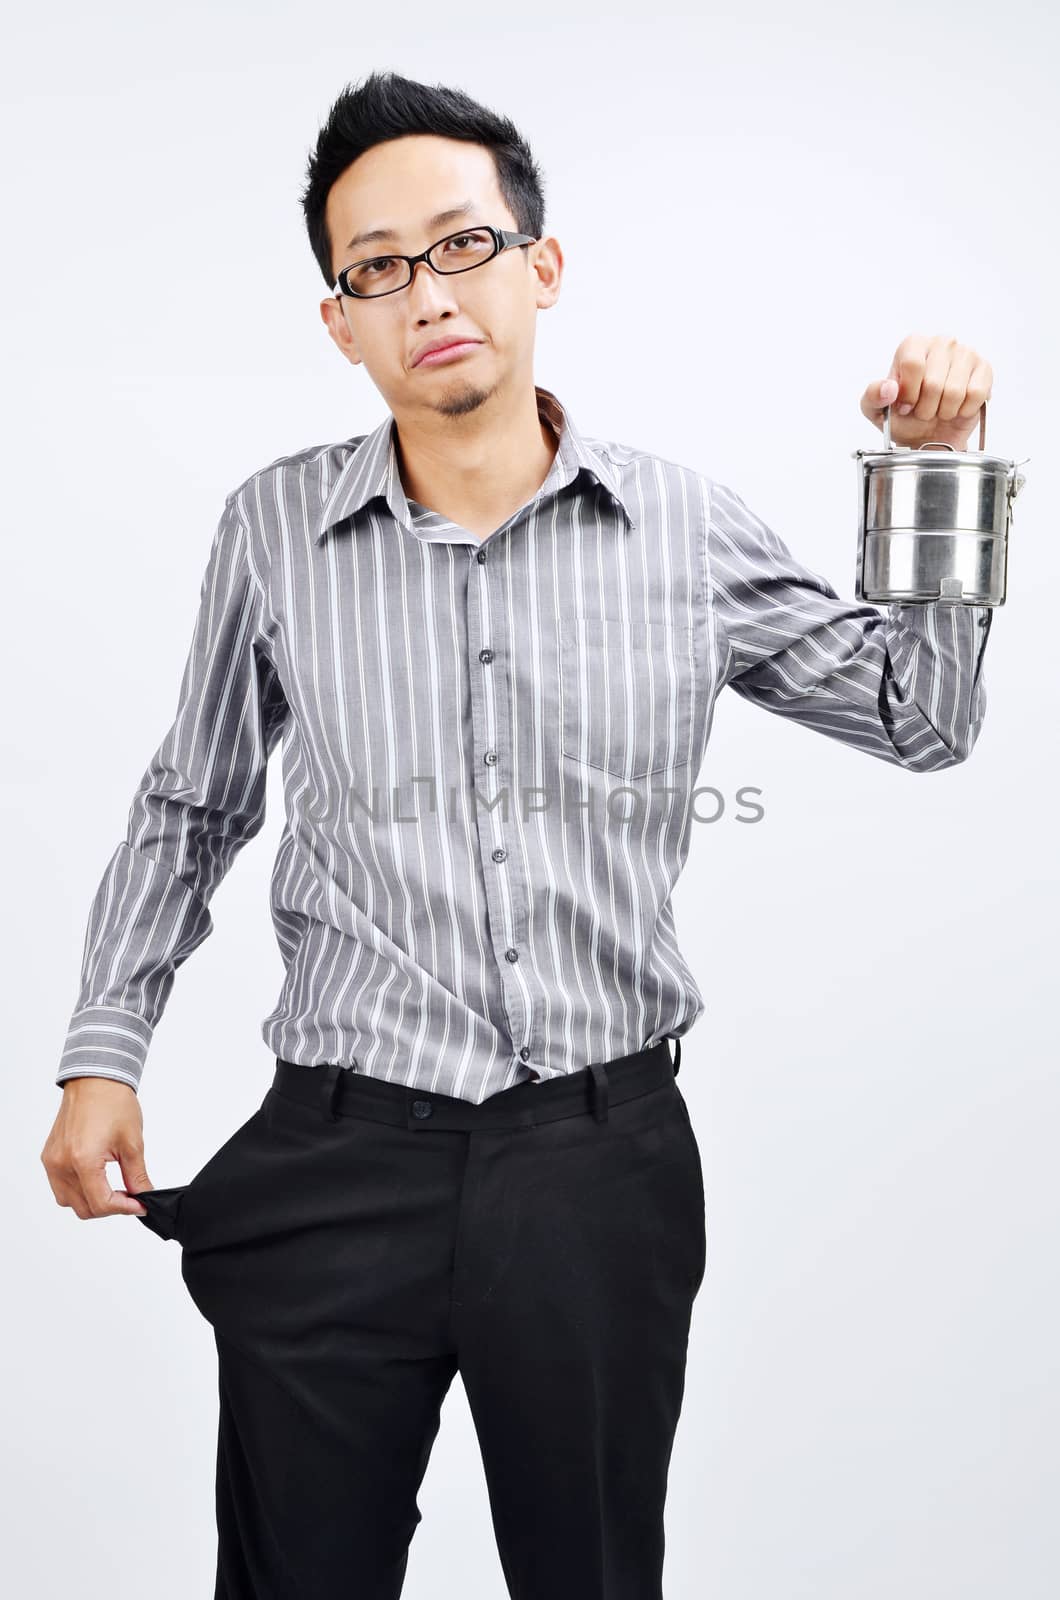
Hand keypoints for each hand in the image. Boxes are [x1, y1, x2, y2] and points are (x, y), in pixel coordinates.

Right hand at [41, 1078, 151, 1219]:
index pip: (101, 1203)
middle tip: (129, 1196)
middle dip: (109, 1207)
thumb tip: (142, 1197)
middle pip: (84, 1208)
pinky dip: (78, 1190)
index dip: (124, 1208)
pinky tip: (95, 1179)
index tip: (139, 1205)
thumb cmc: (112, 1103)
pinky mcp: (49, 1157)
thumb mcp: (132, 1143)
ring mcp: (52, 1162)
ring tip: (113, 1188)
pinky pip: (60, 1187)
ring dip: (92, 1202)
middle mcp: (62, 1164)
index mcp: (83, 1160)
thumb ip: (137, 1176)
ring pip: (69, 1202)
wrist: (95, 1081)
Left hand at [860, 333, 993, 449]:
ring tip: (939, 409)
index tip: (905, 405)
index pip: (912, 365)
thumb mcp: (876, 410)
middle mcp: (941, 343)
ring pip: (955, 391)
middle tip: (924, 410)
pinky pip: (976, 394)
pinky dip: (964, 410)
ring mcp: (966, 353)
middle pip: (933, 382)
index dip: (908, 394)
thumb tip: (889, 388)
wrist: (929, 434)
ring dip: (944, 411)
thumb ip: (873, 396)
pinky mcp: (984, 369)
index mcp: (913, 344)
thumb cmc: (904, 417)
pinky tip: (957, 408)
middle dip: (925, 408)